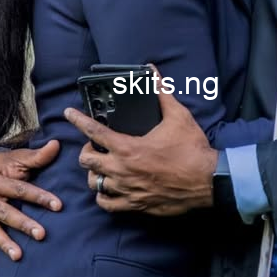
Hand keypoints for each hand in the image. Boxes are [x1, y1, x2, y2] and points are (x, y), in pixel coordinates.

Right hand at [0, 142, 62, 273]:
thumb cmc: (2, 166)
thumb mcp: (17, 159)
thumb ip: (37, 156)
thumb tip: (57, 144)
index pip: (20, 189)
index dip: (40, 197)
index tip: (59, 206)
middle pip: (5, 212)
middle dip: (23, 224)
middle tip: (42, 235)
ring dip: (4, 243)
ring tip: (18, 256)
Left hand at [64, 86, 216, 215]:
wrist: (207, 180)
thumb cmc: (192, 150)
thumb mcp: (177, 116)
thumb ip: (161, 92)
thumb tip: (153, 72)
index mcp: (128, 147)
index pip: (93, 131)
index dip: (77, 119)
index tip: (69, 113)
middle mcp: (122, 169)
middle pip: (86, 160)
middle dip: (87, 150)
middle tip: (96, 146)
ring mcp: (127, 189)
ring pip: (93, 183)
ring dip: (94, 173)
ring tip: (101, 167)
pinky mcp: (135, 204)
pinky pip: (107, 204)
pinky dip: (104, 196)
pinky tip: (109, 189)